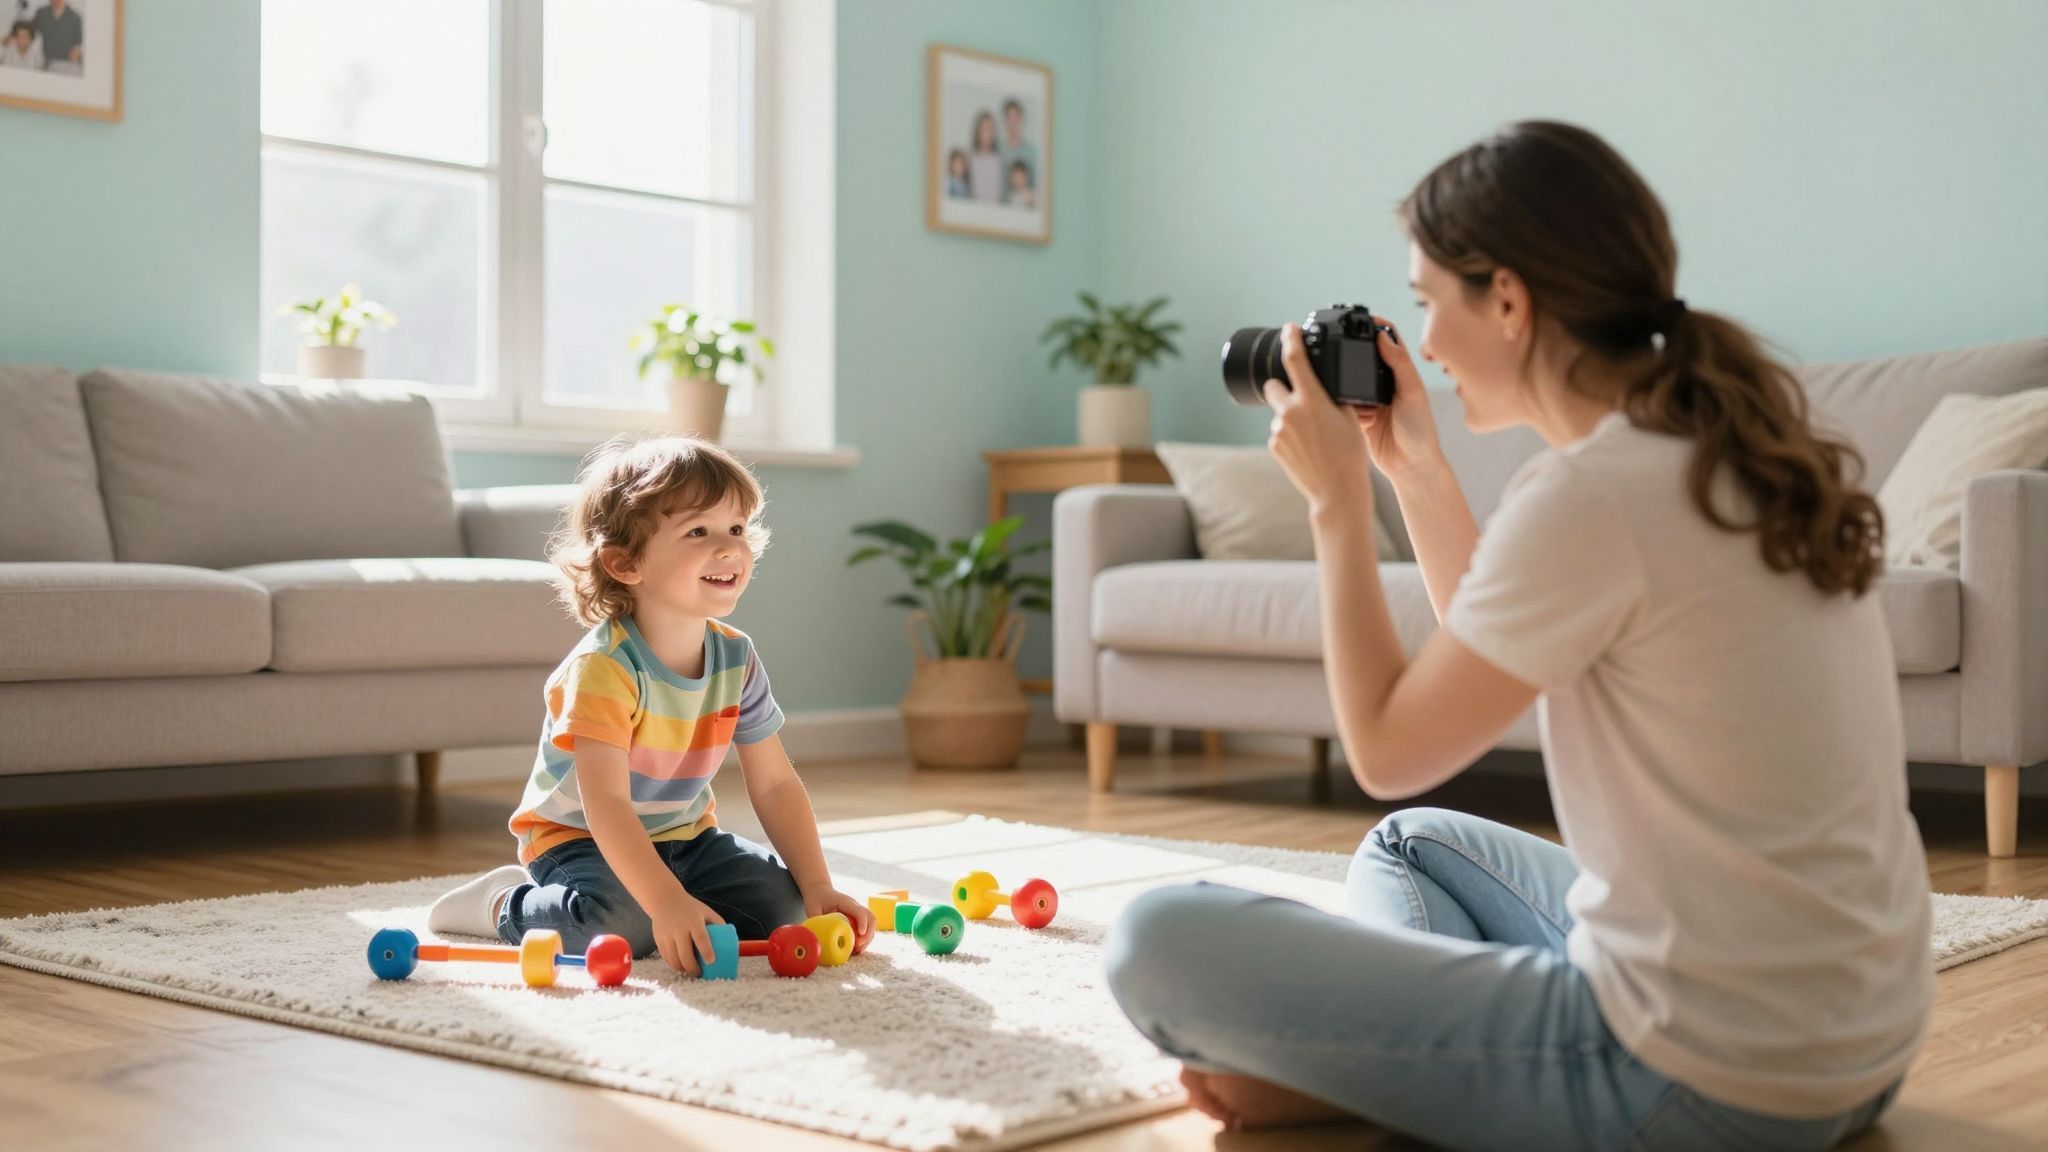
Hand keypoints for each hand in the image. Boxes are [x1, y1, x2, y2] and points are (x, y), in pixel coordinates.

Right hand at [648, 888, 725, 977]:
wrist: (664, 899)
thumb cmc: (690, 908)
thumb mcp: (706, 911)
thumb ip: (718, 924)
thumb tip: (731, 941)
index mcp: (693, 920)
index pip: (700, 938)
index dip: (706, 951)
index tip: (711, 961)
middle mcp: (678, 928)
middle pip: (685, 954)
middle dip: (693, 968)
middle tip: (700, 974)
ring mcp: (666, 935)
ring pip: (673, 959)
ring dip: (682, 969)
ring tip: (690, 972)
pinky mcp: (658, 939)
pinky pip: (666, 957)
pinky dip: (673, 964)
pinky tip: (680, 966)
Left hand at [804, 887, 876, 952]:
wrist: (820, 891)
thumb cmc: (816, 898)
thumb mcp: (812, 909)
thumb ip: (815, 922)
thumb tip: (815, 939)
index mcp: (845, 902)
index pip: (859, 911)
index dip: (862, 923)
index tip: (860, 935)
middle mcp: (855, 906)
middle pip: (871, 918)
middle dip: (868, 934)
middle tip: (858, 947)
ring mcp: (857, 912)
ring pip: (871, 924)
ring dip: (868, 938)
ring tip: (858, 951)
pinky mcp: (856, 918)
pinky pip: (866, 928)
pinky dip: (864, 939)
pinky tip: (856, 949)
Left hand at [1260, 323, 1373, 516]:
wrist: (1336, 491)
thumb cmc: (1349, 455)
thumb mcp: (1349, 417)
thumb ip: (1332, 396)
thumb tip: (1323, 385)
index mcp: (1311, 399)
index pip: (1295, 359)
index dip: (1292, 339)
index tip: (1290, 329)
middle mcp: (1289, 412)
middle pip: (1274, 385)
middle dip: (1283, 385)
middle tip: (1301, 396)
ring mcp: (1278, 430)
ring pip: (1280, 412)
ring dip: (1292, 416)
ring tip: (1315, 435)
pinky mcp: (1274, 446)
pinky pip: (1279, 431)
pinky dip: (1290, 434)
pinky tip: (1308, 448)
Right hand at [1351, 317, 1444, 481]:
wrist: (1410, 467)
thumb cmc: (1420, 431)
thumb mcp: (1413, 393)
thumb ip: (1399, 364)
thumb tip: (1383, 337)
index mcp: (1401, 372)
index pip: (1386, 339)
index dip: (1374, 325)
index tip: (1359, 318)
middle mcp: (1385, 382)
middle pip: (1363, 356)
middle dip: (1351, 351)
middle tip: (1337, 343)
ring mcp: (1370, 399)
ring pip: (1349, 379)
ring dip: (1343, 381)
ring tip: (1342, 385)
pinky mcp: (1357, 416)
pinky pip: (1342, 402)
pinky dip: (1340, 404)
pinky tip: (1344, 409)